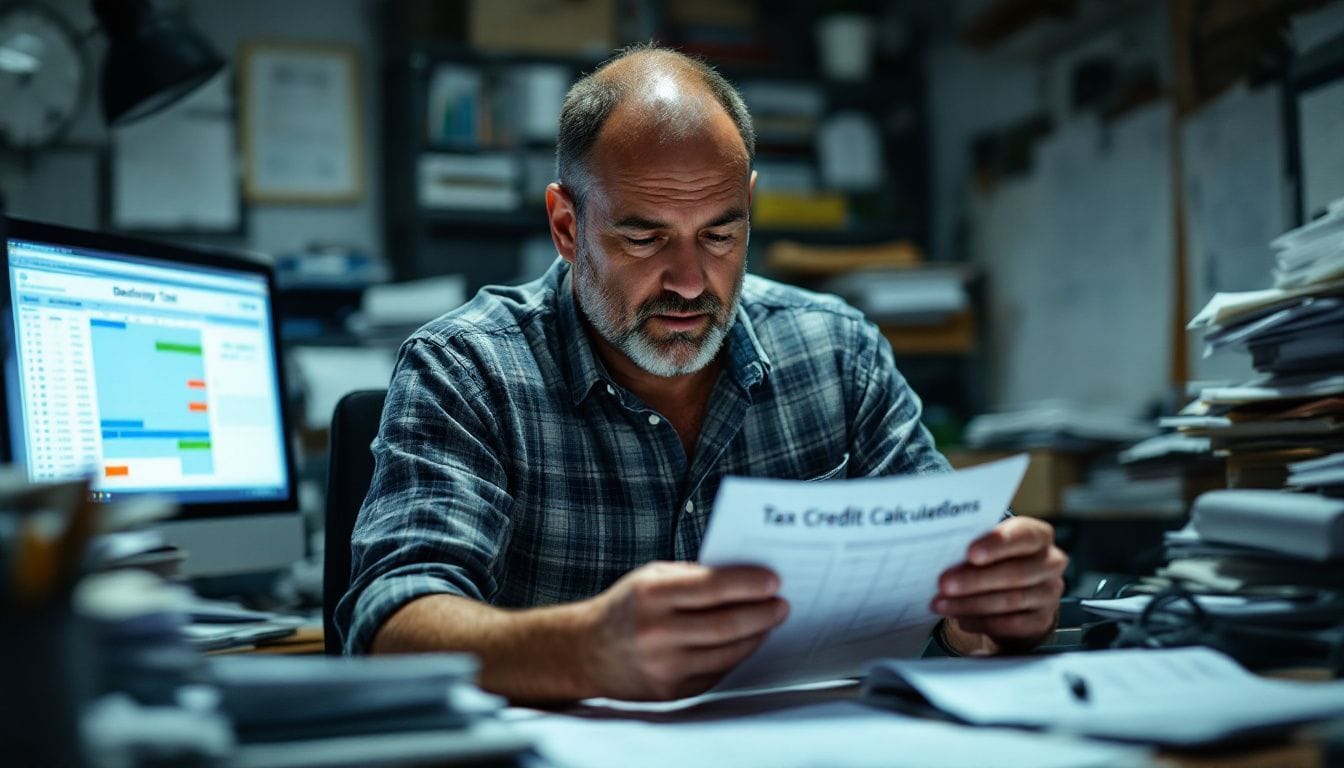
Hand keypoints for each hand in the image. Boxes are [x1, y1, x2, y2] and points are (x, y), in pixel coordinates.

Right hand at [581, 561, 787, 699]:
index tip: (774, 581)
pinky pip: (717, 672)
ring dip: (757, 635)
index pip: (713, 587)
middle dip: (762, 613)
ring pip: (728, 652)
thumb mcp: (650, 577)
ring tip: (770, 620)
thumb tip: (746, 578)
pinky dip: (737, 655)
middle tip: (782, 604)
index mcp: (651, 595)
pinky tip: (746, 641)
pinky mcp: (671, 691)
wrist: (585, 652)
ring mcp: (664, 666)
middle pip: (727, 624)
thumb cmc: (626, 607)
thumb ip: (694, 577)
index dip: (749, 584)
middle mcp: (657, 633)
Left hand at [931, 516, 1066, 653]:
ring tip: (942, 603)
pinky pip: (1011, 624)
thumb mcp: (989, 547)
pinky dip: (982, 622)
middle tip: (944, 584)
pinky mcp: (1041, 621)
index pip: (1025, 535)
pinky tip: (961, 619)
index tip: (970, 553)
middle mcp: (1050, 563)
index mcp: (1038, 536)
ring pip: (1010, 600)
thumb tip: (942, 556)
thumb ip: (975, 547)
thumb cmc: (996, 560)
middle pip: (1015, 573)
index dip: (998, 544)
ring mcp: (1049, 594)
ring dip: (971, 603)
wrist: (1019, 597)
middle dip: (975, 579)